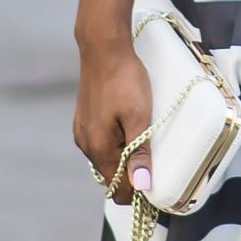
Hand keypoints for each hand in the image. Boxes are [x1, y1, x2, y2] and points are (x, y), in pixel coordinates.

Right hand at [71, 26, 151, 203]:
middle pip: (111, 177)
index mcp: (98, 148)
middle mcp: (86, 145)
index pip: (118, 189)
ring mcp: (83, 132)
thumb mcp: (138, 117)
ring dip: (124, 161)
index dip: (138, 193)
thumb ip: (139, 152)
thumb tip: (142, 186)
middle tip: (156, 166)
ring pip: (106, 161)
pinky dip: (116, 147)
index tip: (158, 188)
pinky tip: (129, 133)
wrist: (103, 48)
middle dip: (132, 178)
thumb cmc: (123, 79)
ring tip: (145, 147)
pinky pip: (101, 145)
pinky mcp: (84, 120)